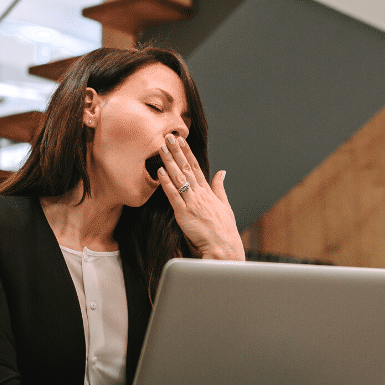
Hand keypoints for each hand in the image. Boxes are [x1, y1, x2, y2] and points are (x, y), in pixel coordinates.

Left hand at [156, 133, 245, 260]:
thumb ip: (220, 187)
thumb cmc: (224, 230)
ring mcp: (192, 203)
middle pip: (187, 168)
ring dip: (170, 162)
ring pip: (179, 178)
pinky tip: (160, 172)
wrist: (224, 247)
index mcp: (208, 192)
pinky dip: (166, 183)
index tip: (181, 140)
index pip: (196, 167)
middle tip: (168, 136)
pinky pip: (173, 195)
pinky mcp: (184, 214)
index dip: (188, 153)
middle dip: (177, 151)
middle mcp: (200, 194)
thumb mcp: (224, 205)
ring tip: (161, 148)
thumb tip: (222, 172)